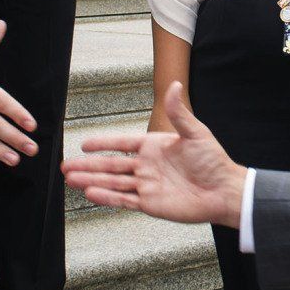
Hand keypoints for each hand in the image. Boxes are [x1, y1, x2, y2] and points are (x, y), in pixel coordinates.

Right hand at [64, 82, 245, 226]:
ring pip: (113, 182)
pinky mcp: (150, 204)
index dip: (103, 144)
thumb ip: (179, 112)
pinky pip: (124, 200)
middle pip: (111, 165)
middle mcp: (147, 166)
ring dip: (91, 180)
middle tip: (65, 165)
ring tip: (70, 179)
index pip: (121, 143)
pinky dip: (107, 197)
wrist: (223, 191)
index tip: (84, 145)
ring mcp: (147, 185)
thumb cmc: (213, 160)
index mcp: (154, 147)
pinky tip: (91, 193)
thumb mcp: (195, 132)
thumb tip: (175, 85)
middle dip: (88, 166)